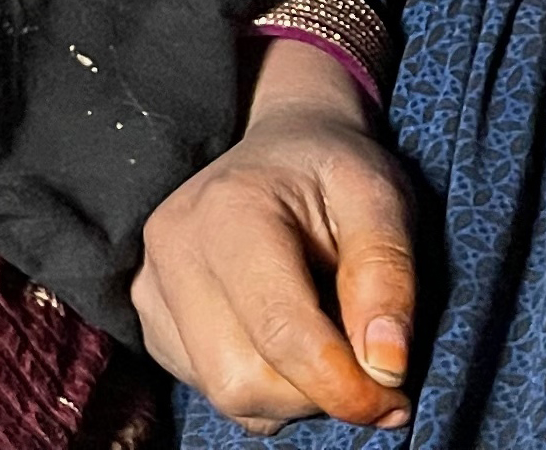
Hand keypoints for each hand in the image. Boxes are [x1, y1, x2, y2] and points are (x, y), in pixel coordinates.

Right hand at [133, 35, 416, 434]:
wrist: (283, 146)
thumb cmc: (335, 173)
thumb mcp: (382, 200)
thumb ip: (388, 276)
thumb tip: (385, 369)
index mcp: (231, 210)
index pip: (281, 333)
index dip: (344, 386)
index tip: (395, 399)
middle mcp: (174, 249)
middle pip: (243, 380)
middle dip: (316, 392)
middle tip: (365, 364)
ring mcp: (151, 285)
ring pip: (227, 394)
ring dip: (291, 393)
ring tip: (322, 337)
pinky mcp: (150, 317)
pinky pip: (211, 389)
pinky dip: (261, 385)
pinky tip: (282, 339)